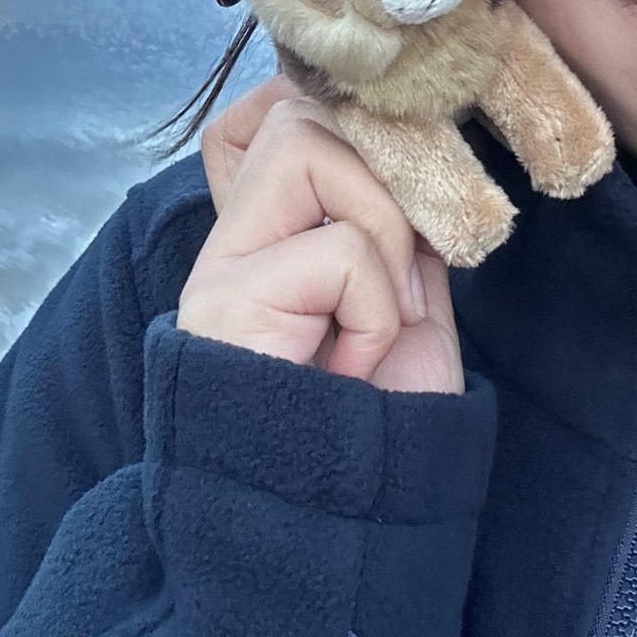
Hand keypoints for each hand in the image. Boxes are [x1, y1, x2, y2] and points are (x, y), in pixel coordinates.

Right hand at [177, 74, 465, 393]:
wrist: (344, 526)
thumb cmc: (377, 422)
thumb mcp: (401, 297)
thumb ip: (393, 222)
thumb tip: (412, 143)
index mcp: (270, 231)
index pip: (273, 110)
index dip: (336, 116)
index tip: (395, 172)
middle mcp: (235, 235)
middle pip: (299, 112)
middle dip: (385, 179)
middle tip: (404, 273)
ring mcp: (224, 263)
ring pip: (312, 146)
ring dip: (381, 234)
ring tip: (377, 319)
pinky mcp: (228, 297)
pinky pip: (342, 248)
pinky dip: (377, 308)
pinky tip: (356, 366)